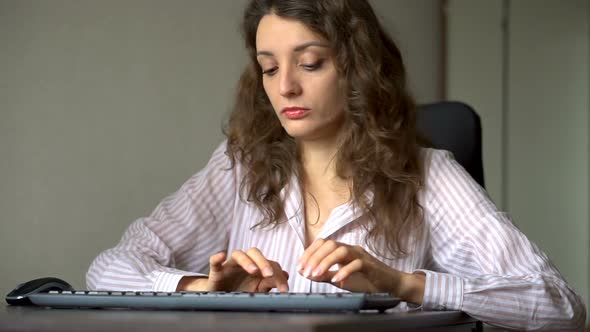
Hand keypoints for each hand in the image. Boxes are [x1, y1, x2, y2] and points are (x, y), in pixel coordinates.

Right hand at [180, 248, 288, 291]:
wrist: (219, 296)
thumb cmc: (239, 290)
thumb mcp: (256, 290)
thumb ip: (269, 283)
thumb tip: (285, 275)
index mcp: (256, 265)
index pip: (269, 263)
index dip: (278, 275)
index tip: (284, 289)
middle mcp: (244, 262)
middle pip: (255, 253)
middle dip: (264, 263)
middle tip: (270, 275)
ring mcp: (230, 265)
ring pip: (238, 254)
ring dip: (247, 261)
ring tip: (254, 271)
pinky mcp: (216, 271)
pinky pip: (214, 261)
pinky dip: (217, 257)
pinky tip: (221, 256)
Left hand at [297, 239, 424, 303]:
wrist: (390, 285)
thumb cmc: (365, 280)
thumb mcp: (340, 278)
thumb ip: (325, 274)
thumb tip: (306, 272)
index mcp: (342, 250)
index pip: (322, 244)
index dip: (309, 253)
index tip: (300, 267)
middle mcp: (350, 249)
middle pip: (330, 244)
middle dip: (314, 257)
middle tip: (305, 272)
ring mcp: (361, 255)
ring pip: (341, 250)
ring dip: (326, 262)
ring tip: (316, 274)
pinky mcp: (370, 264)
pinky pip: (356, 264)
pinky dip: (344, 271)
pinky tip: (336, 280)